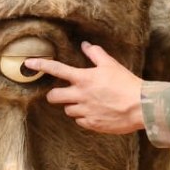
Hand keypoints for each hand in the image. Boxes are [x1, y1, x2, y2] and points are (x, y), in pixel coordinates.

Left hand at [25, 42, 145, 134]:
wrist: (141, 107)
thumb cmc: (126, 83)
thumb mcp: (110, 64)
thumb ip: (95, 54)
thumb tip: (85, 45)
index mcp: (83, 79)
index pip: (56, 69)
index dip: (40, 65)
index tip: (28, 63)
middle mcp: (80, 96)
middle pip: (53, 97)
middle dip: (54, 95)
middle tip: (60, 93)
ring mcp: (85, 112)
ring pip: (67, 110)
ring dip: (72, 105)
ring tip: (86, 102)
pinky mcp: (92, 124)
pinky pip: (79, 121)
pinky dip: (83, 116)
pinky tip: (94, 112)